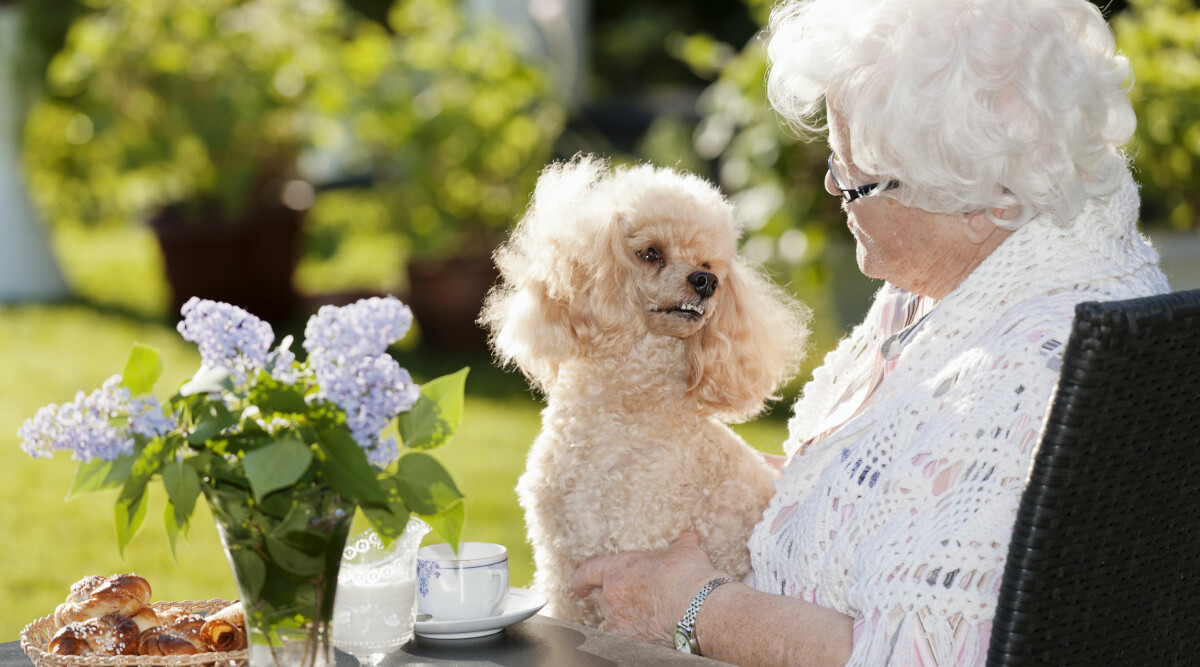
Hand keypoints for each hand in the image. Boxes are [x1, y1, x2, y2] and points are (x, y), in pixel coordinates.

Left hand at [570, 532, 726, 645]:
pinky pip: (626, 640)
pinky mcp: (630, 642)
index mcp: (619, 570)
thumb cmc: (688, 575)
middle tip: (641, 603)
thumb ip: (681, 544)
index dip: (581, 580)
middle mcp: (613, 597)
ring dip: (626, 622)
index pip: (588, 573)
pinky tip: (652, 636)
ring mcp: (620, 622)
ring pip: (615, 624)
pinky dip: (636, 638)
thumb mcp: (684, 551)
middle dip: (621, 603)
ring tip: (649, 621)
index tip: (580, 588)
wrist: (697, 607)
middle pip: (606, 602)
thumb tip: (689, 535)